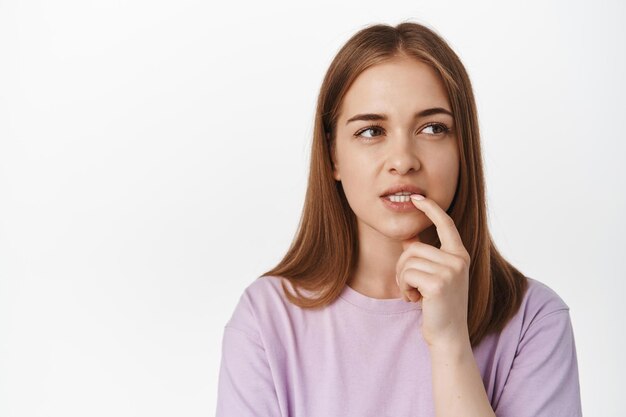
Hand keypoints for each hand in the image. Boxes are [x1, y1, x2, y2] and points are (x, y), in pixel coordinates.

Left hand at [395, 194, 470, 348]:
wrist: (449, 336)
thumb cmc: (439, 306)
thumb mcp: (435, 277)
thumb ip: (425, 257)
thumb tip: (408, 239)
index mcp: (460, 255)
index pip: (445, 224)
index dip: (431, 209)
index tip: (416, 198)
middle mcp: (458, 260)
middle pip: (414, 247)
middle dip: (403, 267)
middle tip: (410, 287)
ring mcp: (451, 271)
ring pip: (408, 261)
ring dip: (402, 280)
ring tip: (414, 294)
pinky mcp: (439, 283)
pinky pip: (407, 274)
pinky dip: (404, 288)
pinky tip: (415, 300)